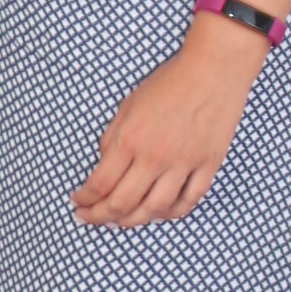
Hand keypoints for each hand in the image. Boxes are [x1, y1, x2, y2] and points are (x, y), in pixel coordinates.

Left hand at [74, 22, 261, 227]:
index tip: (77, 201)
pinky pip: (187, 202)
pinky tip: (157, 213)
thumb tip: (103, 168)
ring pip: (153, 210)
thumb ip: (112, 139)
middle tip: (89, 217)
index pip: (100, 184)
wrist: (213, 69)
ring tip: (118, 221)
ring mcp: (184, 164)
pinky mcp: (208, 166)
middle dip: (99, 216)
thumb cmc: (169, 83)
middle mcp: (155, 157)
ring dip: (131, 222)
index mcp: (130, 139)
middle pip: (121, 204)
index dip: (84, 199)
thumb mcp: (128, 106)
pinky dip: (170, 214)